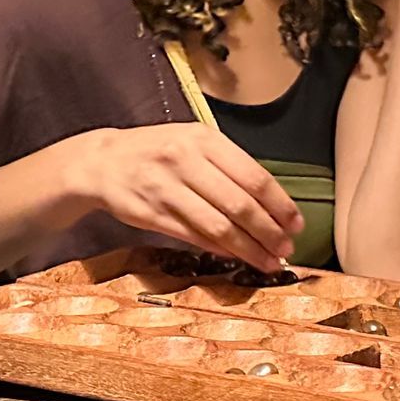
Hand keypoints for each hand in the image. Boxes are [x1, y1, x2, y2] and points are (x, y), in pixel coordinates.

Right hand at [61, 124, 303, 273]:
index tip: (296, 223)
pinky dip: (219, 249)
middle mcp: (186, 161)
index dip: (279, 204)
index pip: (254, 176)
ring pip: (218, 226)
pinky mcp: (150, 214)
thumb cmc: (158, 152)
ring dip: (248, 247)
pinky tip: (235, 257)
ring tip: (268, 261)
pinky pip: (192, 236)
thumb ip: (228, 166)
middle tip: (287, 248)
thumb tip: (270, 203)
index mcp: (205, 139)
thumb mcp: (194, 142)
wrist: (103, 162)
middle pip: (239, 204)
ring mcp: (166, 188)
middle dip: (269, 231)